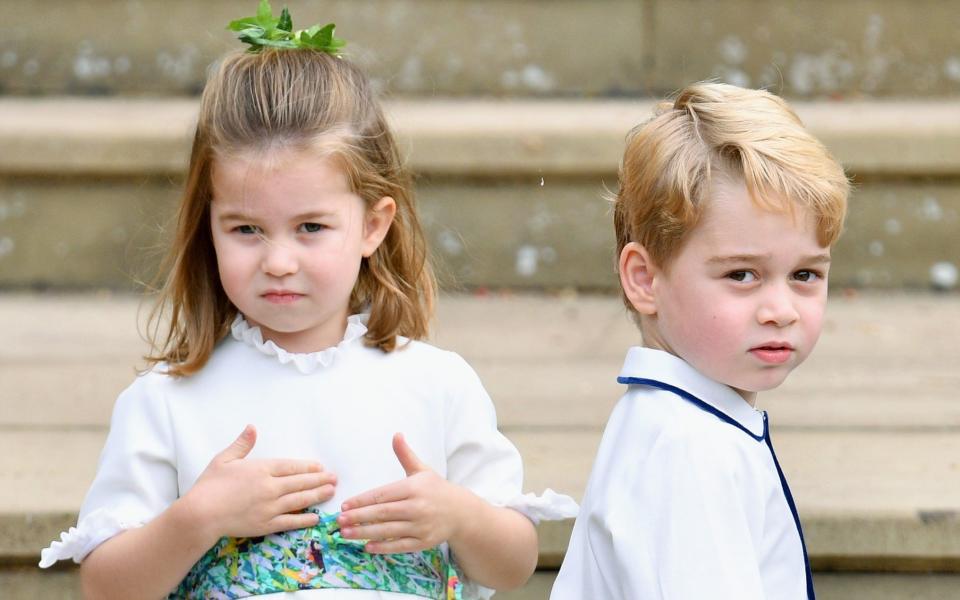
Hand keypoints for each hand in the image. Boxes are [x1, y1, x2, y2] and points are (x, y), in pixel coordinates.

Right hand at [182, 425, 336, 541]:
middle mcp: (270, 487)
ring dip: (317, 495)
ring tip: (331, 492)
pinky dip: (304, 519)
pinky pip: (290, 522)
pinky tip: (315, 517)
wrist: (200, 514)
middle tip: (334, 478)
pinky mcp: (266, 525)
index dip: (307, 467)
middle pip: (300, 482)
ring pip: (299, 500)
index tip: (320, 467)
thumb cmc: (209, 486)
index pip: (291, 467)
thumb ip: (242, 444)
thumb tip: (252, 427)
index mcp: (261, 469)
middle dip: (319, 480)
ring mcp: (270, 507)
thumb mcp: (224, 459)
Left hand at [338, 433, 469, 553]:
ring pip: (388, 531)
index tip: (345, 505)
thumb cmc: (436, 489)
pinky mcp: (423, 542)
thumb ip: (405, 455)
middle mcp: (417, 507)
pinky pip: (399, 546)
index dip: (362, 500)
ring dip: (365, 533)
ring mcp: (421, 526)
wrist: (461, 512)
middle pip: (382, 513)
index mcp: (414, 488)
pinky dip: (383, 547)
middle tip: (339, 521)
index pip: (382, 495)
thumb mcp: (422, 470)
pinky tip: (367, 546)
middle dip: (359, 517)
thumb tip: (396, 434)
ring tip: (345, 534)